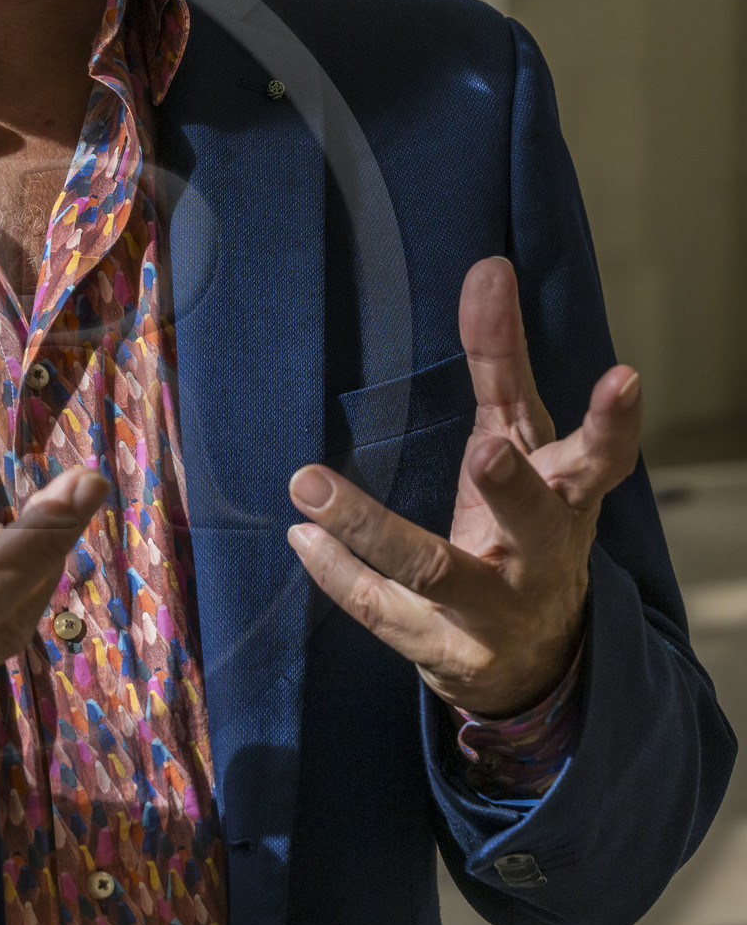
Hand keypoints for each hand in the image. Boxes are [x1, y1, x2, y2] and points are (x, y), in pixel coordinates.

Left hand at [285, 258, 641, 716]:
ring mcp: (492, 609)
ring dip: (372, 528)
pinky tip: (301, 534)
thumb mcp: (520, 441)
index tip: (624, 376)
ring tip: (308, 483)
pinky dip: (337, 571)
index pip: (604, 458)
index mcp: (570, 499)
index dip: (615, 421)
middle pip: (536, 523)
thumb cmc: (522, 524)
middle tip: (486, 452)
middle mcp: (541, 556)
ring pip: (435, 571)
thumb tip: (489, 267)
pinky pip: (382, 609)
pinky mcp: (441, 649)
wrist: (527, 658)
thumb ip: (501, 361)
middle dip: (513, 488)